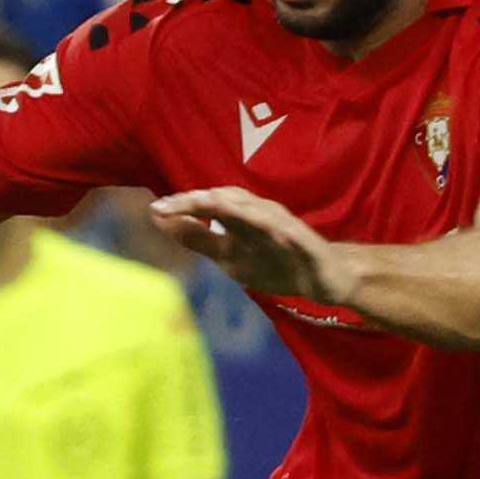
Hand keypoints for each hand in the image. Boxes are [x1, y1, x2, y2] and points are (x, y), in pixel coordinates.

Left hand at [151, 185, 355, 304]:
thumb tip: (167, 223)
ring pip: (256, 211)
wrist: (325, 277)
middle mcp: (259, 216)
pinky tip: (262, 225)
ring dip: (232, 205)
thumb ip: (200, 239)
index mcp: (240, 219)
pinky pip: (289, 233)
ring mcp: (283, 228)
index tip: (154, 210)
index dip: (182, 206)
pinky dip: (275, 227)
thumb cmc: (275, 261)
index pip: (208, 207)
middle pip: (227, 201)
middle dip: (197, 202)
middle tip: (167, 205)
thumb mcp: (229, 255)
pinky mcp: (305, 242)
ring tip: (204, 201)